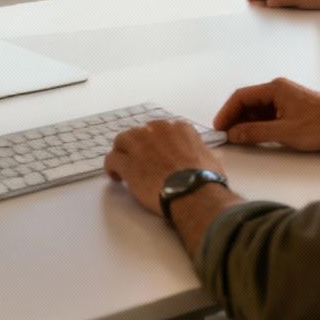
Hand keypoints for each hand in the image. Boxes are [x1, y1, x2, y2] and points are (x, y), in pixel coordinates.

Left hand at [104, 119, 225, 215]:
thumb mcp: (207, 156)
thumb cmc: (205, 179)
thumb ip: (193, 150)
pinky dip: (112, 167)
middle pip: (139, 132)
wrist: (193, 192)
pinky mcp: (126, 161)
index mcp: (177, 128)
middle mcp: (155, 129)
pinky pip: (111, 159)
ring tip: (125, 166)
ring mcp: (138, 144)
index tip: (157, 153)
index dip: (156, 142)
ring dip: (123, 152)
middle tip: (141, 160)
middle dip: (138, 145)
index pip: (160, 129)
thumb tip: (191, 156)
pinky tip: (116, 176)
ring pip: (122, 141)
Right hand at [213, 77, 319, 150]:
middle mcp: (279, 89)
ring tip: (240, 137)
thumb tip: (233, 134)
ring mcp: (287, 98)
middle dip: (235, 118)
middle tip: (227, 134)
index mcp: (275, 88)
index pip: (241, 97)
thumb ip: (255, 132)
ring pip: (258, 108)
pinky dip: (259, 123)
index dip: (227, 112)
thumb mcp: (284, 132)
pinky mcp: (293, 108)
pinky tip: (257, 135)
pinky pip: (269, 113)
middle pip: (248, 101)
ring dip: (247, 122)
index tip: (219, 127)